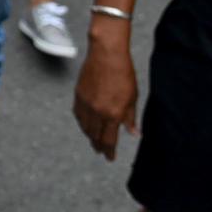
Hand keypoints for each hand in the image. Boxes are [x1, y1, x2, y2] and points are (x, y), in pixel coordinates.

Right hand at [73, 44, 139, 160]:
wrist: (106, 54)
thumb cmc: (123, 72)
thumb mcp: (133, 97)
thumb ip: (130, 117)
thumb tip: (133, 133)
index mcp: (113, 114)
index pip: (109, 140)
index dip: (109, 151)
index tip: (110, 158)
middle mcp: (97, 112)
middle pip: (95, 136)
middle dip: (98, 146)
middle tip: (101, 151)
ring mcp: (86, 104)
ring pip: (85, 127)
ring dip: (89, 136)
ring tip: (93, 140)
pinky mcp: (78, 95)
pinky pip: (78, 115)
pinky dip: (82, 123)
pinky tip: (85, 124)